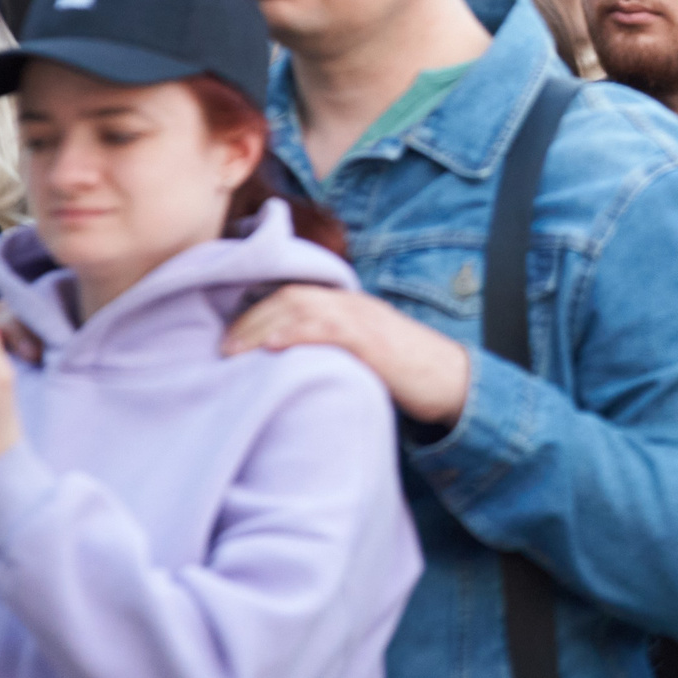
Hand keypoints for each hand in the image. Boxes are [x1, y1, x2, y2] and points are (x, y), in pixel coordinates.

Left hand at [222, 285, 473, 427]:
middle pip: (290, 296)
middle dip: (250, 318)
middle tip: (223, 346)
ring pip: (302, 306)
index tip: (229, 334)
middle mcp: (353, 305)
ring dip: (261, 326)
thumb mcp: (363, 356)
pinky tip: (273, 346)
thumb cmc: (407, 375)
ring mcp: (364, 319)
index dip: (256, 309)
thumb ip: (331, 351)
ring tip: (233, 350)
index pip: (294, 293)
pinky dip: (296, 332)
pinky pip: (329, 328)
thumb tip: (288, 367)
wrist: (454, 383)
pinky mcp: (373, 340)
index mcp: (349, 307)